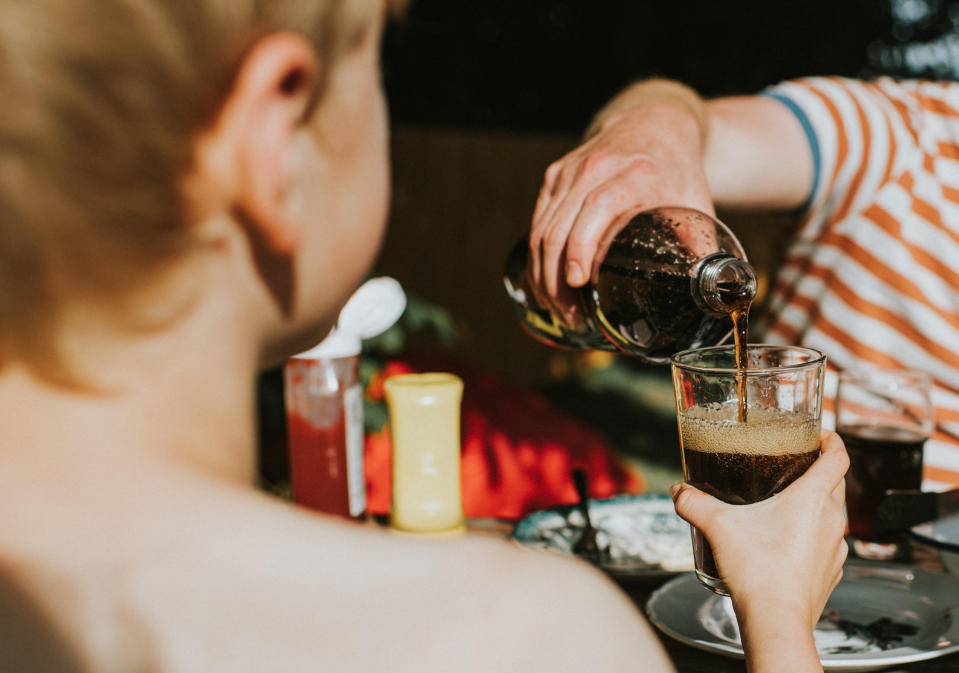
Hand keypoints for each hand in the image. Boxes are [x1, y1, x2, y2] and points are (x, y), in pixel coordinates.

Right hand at [528, 99, 713, 319]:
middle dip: (557, 278)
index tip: (579, 281)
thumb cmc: (676, 169)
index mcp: (634, 173)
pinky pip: (536, 223)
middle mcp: (595, 167)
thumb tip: (715, 290)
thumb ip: (703, 245)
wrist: (653, 123)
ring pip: (541, 229)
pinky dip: (537, 258)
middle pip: (559, 226)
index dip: (582, 246)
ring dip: (543, 275)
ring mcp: (568, 171)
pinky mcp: (553, 177)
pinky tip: (547, 284)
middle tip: (571, 315)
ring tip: (559, 308)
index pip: (597, 207)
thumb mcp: (696, 202)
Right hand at [671, 430, 848, 627]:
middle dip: (817, 471)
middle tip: (792, 466)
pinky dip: (811, 538)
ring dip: (814, 507)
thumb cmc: (758, 571)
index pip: (838, 456)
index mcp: (813, 498)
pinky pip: (826, 545)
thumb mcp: (718, 526)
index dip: (832, 439)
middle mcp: (831, 520)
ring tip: (783, 508)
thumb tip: (679, 491)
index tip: (817, 435)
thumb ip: (694, 503)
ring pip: (831, 515)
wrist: (776, 620)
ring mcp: (835, 549)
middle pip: (836, 483)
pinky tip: (785, 545)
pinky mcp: (831, 572)